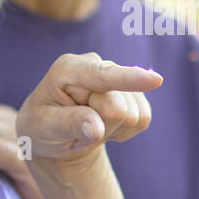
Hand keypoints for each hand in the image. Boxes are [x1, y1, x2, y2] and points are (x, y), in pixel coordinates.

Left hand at [16, 54, 162, 169]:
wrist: (53, 132)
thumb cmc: (42, 126)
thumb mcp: (44, 127)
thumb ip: (69, 124)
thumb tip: (96, 129)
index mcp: (68, 68)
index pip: (103, 76)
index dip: (129, 79)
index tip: (156, 81)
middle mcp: (96, 65)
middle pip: (118, 107)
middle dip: (101, 126)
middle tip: (78, 129)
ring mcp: (117, 77)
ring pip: (134, 115)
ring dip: (111, 130)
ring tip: (89, 126)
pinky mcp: (133, 93)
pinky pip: (143, 119)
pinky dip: (123, 132)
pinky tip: (104, 126)